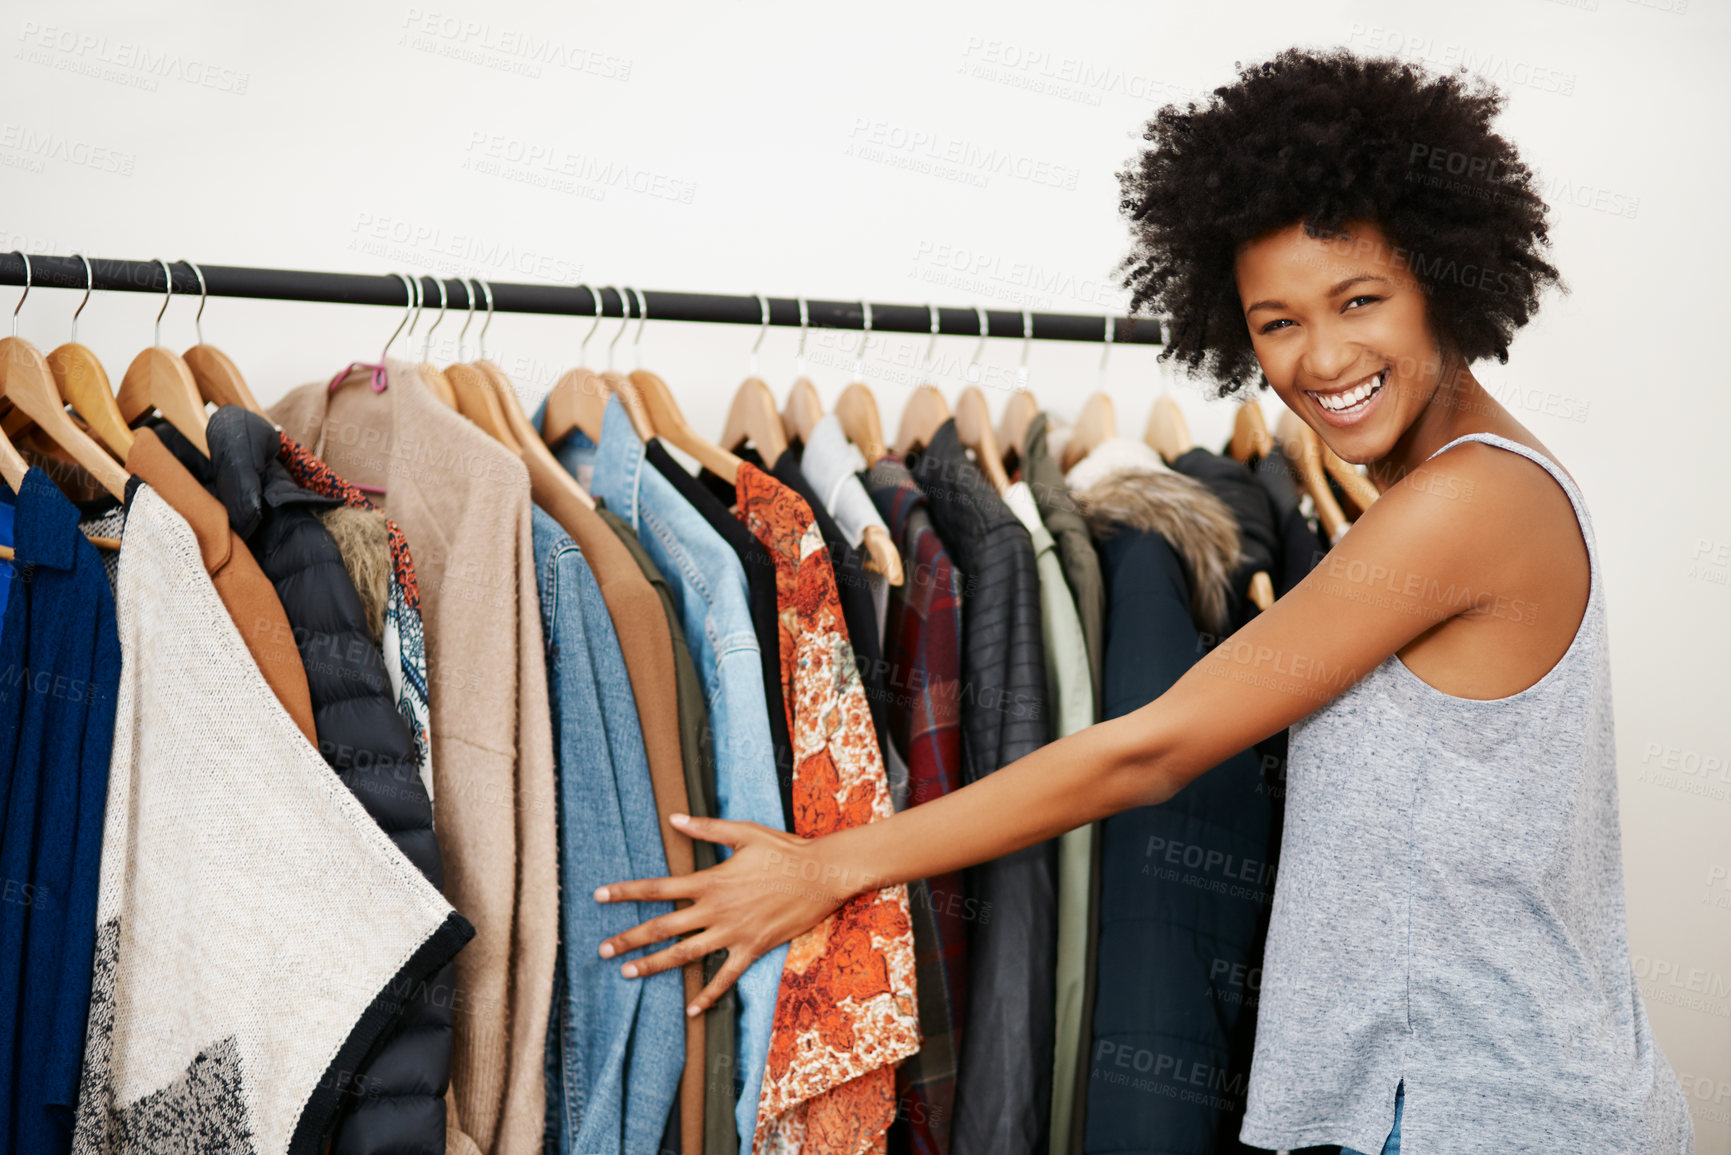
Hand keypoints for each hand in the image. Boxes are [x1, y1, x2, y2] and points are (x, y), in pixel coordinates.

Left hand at [594, 813, 854, 1015]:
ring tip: (628, 973)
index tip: (599, 896)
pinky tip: (691, 1009)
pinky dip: (708, 994)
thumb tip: (673, 819)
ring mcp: (734, 933)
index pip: (658, 888)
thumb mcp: (744, 832)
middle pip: (663, 927)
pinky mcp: (752, 948)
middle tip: (603, 949)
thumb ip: (706, 829)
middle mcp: (716, 910)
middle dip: (629, 938)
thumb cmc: (784, 850)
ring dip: (655, 965)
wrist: (822, 875)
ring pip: (685, 954)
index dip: (626, 892)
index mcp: (710, 881)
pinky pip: (725, 977)